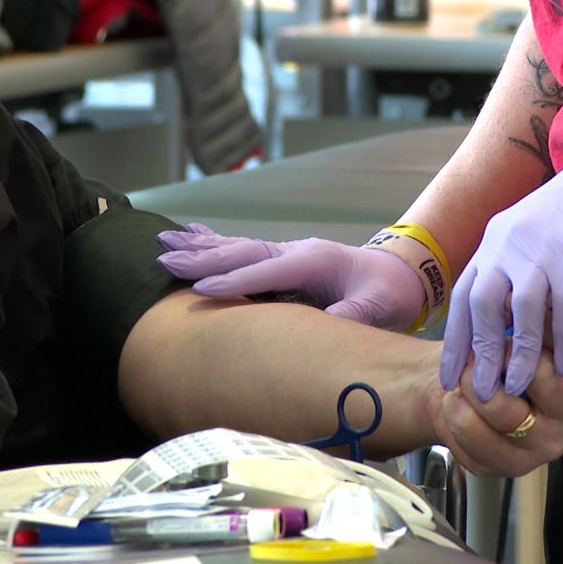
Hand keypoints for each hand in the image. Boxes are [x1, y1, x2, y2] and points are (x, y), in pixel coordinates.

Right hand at [156, 223, 425, 330]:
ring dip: (198, 247)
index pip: (266, 271)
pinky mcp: (283, 261)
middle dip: (202, 258)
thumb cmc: (390, 292)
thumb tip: (325, 328)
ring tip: (162, 240)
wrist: (400, 274)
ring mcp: (287, 253)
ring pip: (235, 247)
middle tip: (164, 259)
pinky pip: (242, 251)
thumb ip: (353, 316)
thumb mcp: (380, 307)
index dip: (233, 282)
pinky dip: (213, 243)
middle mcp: (295, 251)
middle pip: (241, 252)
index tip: (200, 291)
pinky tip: (190, 235)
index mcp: (314, 260)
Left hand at [433, 321, 562, 476]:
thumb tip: (513, 298)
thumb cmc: (511, 352)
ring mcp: (551, 445)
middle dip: (500, 354)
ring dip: (471, 384)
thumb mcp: (530, 325)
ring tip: (464, 374)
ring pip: (503, 410)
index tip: (508, 308)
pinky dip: (455, 409)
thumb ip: (533, 313)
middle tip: (481, 348)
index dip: (535, 320)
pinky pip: (474, 434)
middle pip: (541, 375)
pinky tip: (456, 400)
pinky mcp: (515, 466)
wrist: (475, 391)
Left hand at [440, 124, 562, 399]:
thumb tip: (500, 321)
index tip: (449, 378)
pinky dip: (562, 339)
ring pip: (520, 310)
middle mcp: (507, 243)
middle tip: (482, 393)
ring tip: (518, 389)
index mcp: (493, 243)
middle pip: (481, 306)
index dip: (454, 341)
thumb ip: (512, 273)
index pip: (462, 298)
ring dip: (518, 354)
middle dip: (479, 354)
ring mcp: (540, 247)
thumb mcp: (530, 238)